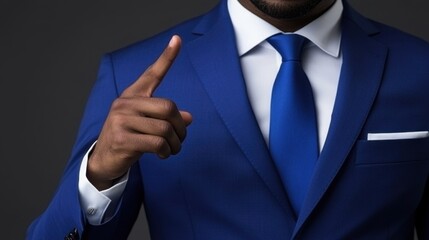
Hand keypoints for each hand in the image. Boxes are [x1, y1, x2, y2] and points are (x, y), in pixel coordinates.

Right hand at [87, 35, 191, 189]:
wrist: (104, 160)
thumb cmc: (129, 138)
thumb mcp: (146, 124)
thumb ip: (165, 117)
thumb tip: (189, 118)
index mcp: (132, 96)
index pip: (152, 74)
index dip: (167, 57)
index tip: (177, 39)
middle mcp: (125, 104)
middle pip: (168, 108)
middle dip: (180, 127)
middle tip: (181, 139)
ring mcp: (121, 121)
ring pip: (165, 129)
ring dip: (175, 144)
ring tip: (172, 149)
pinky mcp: (122, 139)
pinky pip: (157, 143)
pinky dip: (166, 151)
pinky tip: (163, 155)